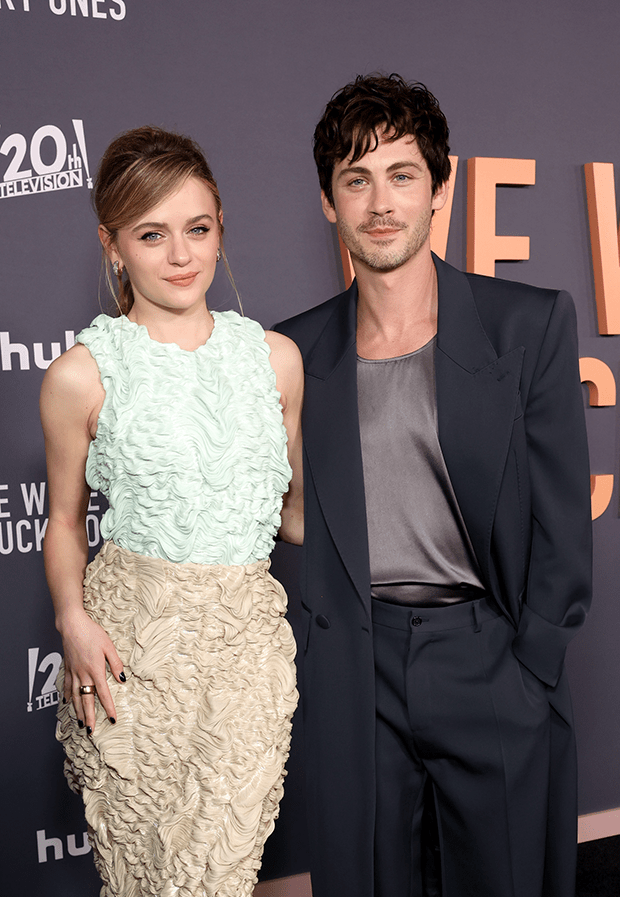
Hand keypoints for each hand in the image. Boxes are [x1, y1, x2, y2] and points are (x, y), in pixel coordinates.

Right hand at [59, 609, 124, 733]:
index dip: (109, 708)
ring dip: (78, 711)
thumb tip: (122, 679)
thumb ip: (116, 664)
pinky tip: (68, 704)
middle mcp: (83, 674)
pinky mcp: (67, 668)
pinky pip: (67, 686)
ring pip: (75, 697)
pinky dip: (68, 697)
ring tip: (80, 723)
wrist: (72, 625)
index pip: (103, 694)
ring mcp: (73, 672)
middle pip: (87, 700)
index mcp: (95, 670)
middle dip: (89, 717)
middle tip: (90, 731)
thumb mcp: (109, 647)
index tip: (112, 719)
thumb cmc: (92, 633)